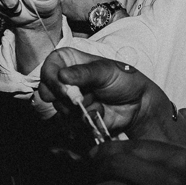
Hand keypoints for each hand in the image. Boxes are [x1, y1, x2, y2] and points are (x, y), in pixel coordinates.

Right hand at [39, 47, 172, 137]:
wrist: (138, 104)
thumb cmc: (124, 80)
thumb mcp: (106, 71)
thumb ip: (84, 73)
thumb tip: (62, 75)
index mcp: (71, 62)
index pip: (49, 66)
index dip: (51, 77)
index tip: (63, 88)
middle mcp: (67, 81)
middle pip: (47, 90)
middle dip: (63, 97)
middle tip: (79, 99)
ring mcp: (70, 99)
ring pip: (59, 108)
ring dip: (78, 109)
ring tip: (97, 102)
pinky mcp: (76, 117)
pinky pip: (70, 122)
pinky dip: (85, 119)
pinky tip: (99, 112)